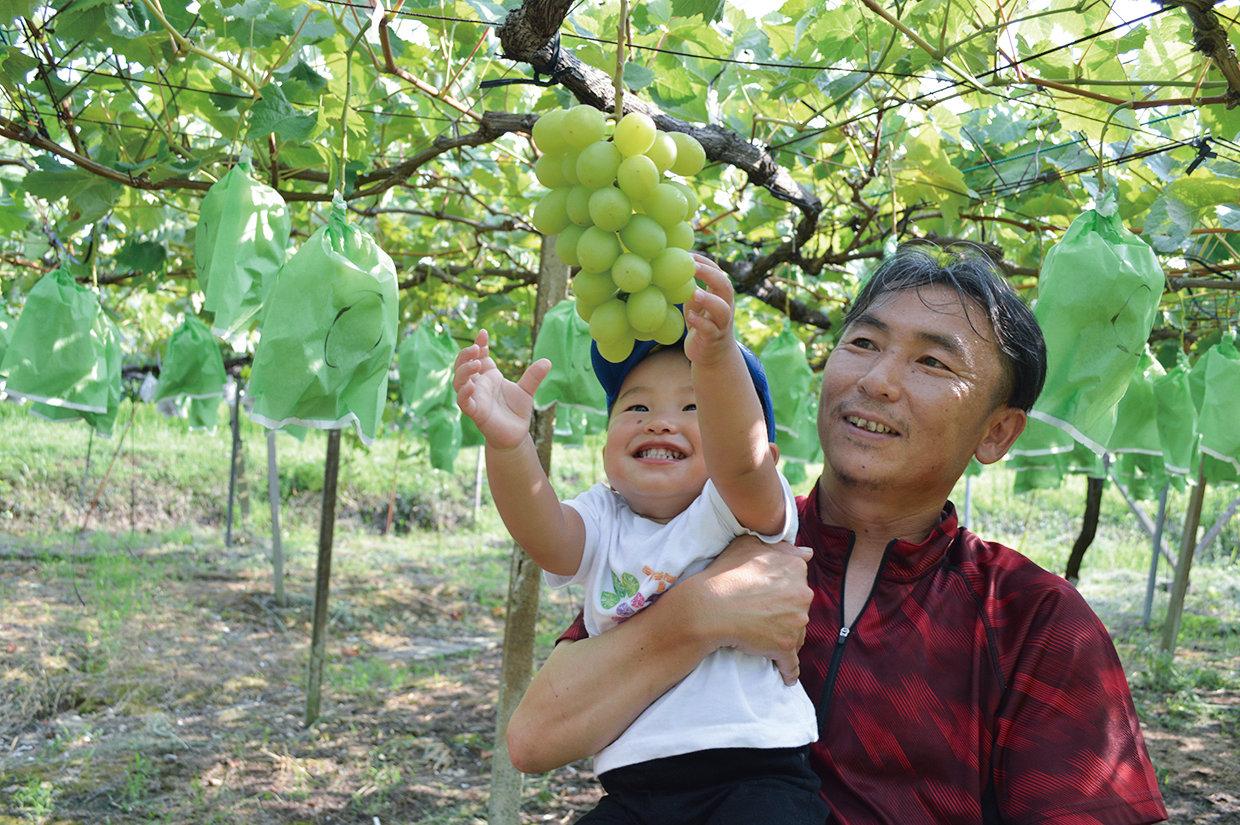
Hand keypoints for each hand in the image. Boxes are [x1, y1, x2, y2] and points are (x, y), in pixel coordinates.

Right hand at [453, 329, 551, 450]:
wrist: (515, 435)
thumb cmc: (516, 411)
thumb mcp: (526, 391)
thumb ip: (534, 376)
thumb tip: (548, 361)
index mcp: (488, 376)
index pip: (479, 356)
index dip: (479, 344)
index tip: (483, 332)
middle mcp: (478, 385)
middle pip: (463, 365)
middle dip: (466, 355)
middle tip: (476, 347)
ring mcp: (474, 398)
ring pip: (459, 381)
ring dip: (464, 371)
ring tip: (477, 363)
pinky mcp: (474, 412)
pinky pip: (463, 401)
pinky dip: (464, 393)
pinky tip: (471, 386)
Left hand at [683, 253, 735, 367]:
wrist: (711, 354)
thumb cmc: (701, 322)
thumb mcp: (695, 302)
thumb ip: (689, 287)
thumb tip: (670, 264)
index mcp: (721, 295)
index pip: (718, 273)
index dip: (706, 263)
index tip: (689, 254)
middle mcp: (726, 307)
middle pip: (726, 287)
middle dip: (711, 275)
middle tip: (692, 267)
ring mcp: (721, 324)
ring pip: (723, 310)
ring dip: (709, 300)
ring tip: (695, 293)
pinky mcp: (713, 339)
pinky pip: (710, 330)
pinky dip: (701, 323)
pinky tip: (690, 317)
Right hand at [691, 535, 812, 684]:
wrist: (710, 606)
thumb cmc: (726, 574)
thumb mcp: (750, 546)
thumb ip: (782, 547)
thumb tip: (808, 552)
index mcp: (795, 568)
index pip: (798, 583)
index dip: (783, 592)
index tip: (771, 598)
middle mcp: (802, 593)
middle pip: (799, 609)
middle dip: (785, 615)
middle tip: (763, 617)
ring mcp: (796, 621)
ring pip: (796, 634)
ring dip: (784, 637)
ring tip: (765, 639)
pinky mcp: (785, 646)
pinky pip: (791, 663)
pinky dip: (789, 670)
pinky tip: (787, 676)